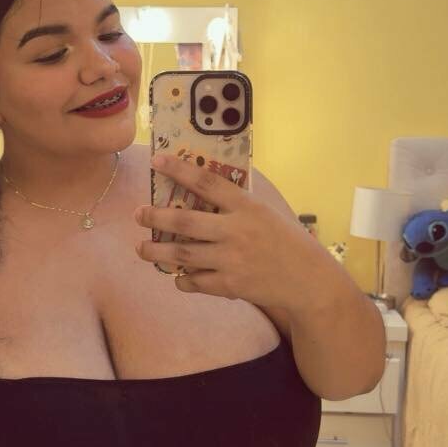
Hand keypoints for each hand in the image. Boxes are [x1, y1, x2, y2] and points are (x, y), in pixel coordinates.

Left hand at [135, 153, 317, 309]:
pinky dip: (182, 279)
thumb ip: (237, 204)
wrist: (309, 280)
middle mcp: (235, 231)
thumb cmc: (287, 241)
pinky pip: (196, 282)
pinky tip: (176, 275)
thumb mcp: (266, 213)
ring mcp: (231, 260)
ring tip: (142, 248)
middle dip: (156, 217)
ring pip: (183, 254)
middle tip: (138, 214)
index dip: (179, 170)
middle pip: (185, 221)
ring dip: (157, 251)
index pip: (207, 182)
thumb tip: (201, 190)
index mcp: (246, 207)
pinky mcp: (231, 285)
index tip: (157, 160)